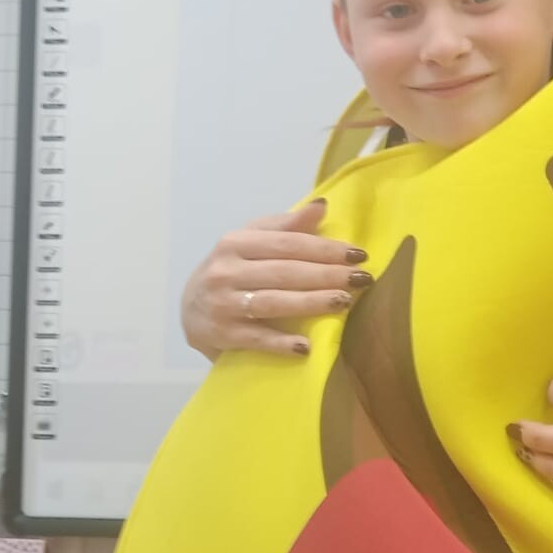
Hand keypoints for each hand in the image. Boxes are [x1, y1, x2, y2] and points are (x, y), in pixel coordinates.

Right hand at [179, 198, 372, 358]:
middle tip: (362, 279)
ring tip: (344, 302)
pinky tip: (306, 347)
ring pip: (273, 302)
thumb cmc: (232, 269)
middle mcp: (225, 270)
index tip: (359, 254)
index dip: (325, 248)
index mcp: (236, 242)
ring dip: (311, 303)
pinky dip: (280, 344)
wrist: (190, 309)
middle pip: (285, 272)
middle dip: (327, 275)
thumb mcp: (251, 241)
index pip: (288, 243)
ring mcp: (222, 303)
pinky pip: (256, 339)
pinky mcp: (221, 335)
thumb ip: (286, 226)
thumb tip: (322, 205)